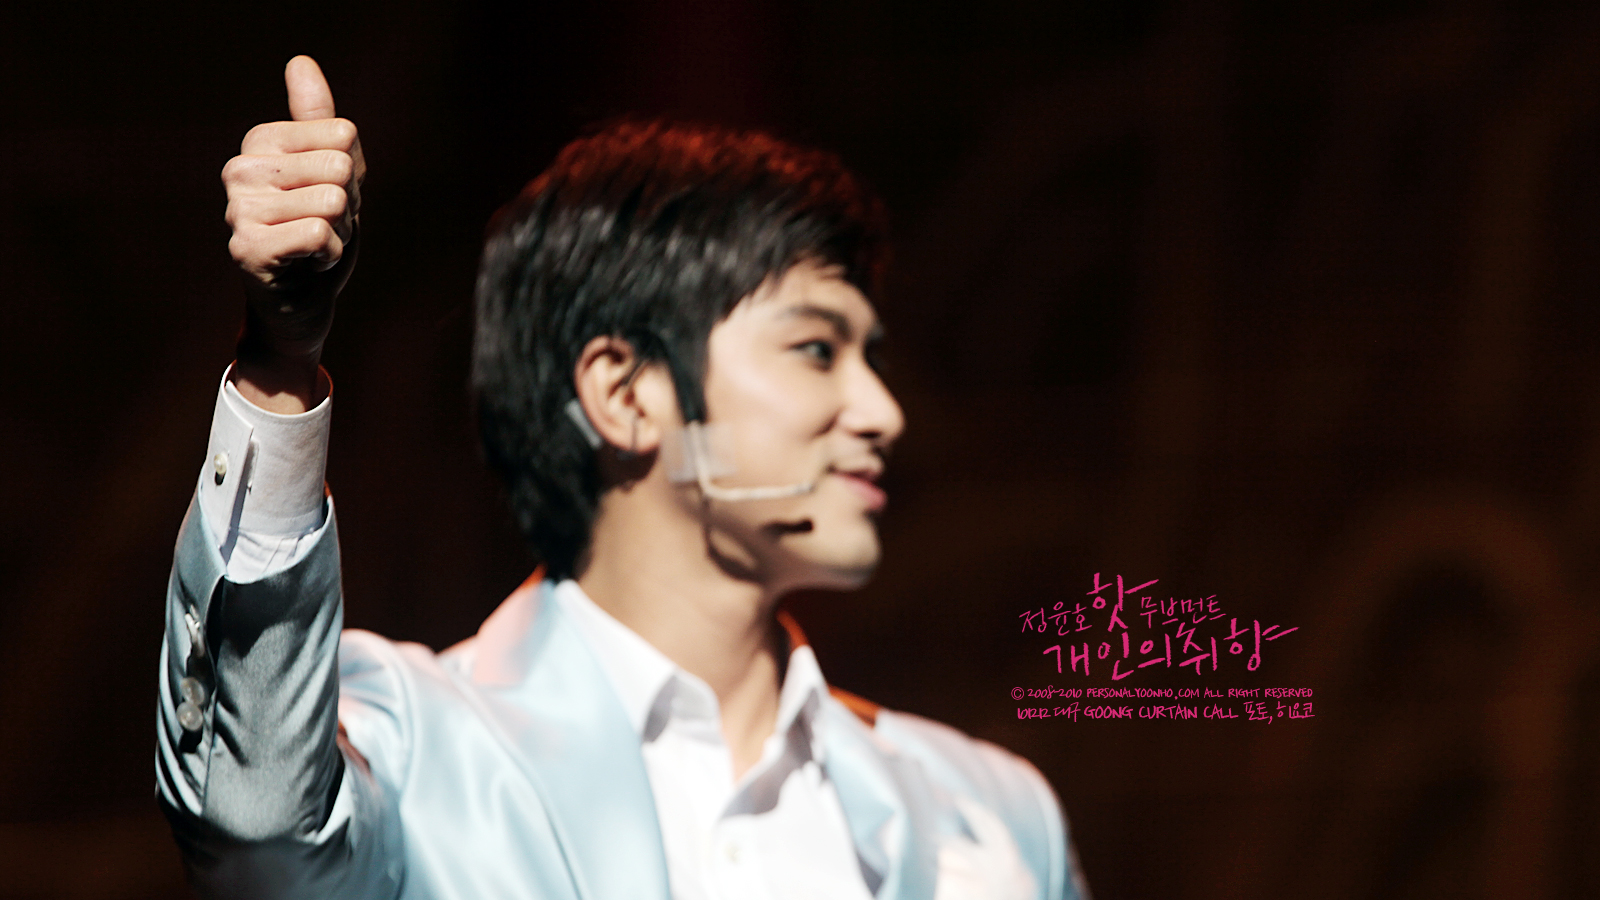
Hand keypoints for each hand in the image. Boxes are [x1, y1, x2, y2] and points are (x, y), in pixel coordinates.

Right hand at [223, 55, 364, 409]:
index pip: (342, 134)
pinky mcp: (247, 249)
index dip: (352, 174)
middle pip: (340, 166)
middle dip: (348, 206)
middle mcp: (240, 169)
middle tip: (324, 228)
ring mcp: (238, 209)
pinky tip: (308, 265)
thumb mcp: (333, 173)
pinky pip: (319, 233)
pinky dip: (330, 256)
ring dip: (340, 233)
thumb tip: (300, 62)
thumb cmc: (319, 235)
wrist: (299, 305)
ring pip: (332, 200)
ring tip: (314, 247)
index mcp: (261, 143)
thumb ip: (321, 121)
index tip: (329, 198)